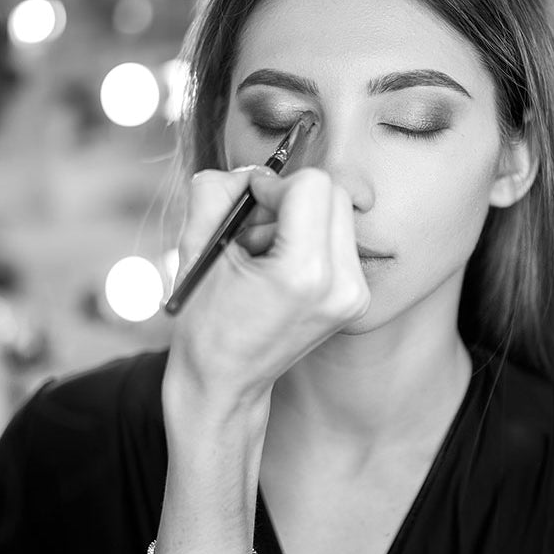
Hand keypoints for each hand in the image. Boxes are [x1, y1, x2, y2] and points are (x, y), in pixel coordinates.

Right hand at [165, 166, 368, 428]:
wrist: (225, 382)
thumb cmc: (203, 317)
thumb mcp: (195, 246)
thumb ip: (218, 191)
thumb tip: (253, 172)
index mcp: (303, 273)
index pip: (313, 184)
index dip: (273, 185)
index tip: (248, 206)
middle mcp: (340, 285)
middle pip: (334, 192)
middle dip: (291, 199)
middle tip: (255, 230)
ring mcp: (355, 295)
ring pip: (340, 211)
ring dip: (301, 218)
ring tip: (267, 254)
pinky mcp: (358, 299)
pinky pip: (340, 238)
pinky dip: (311, 239)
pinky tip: (283, 269)